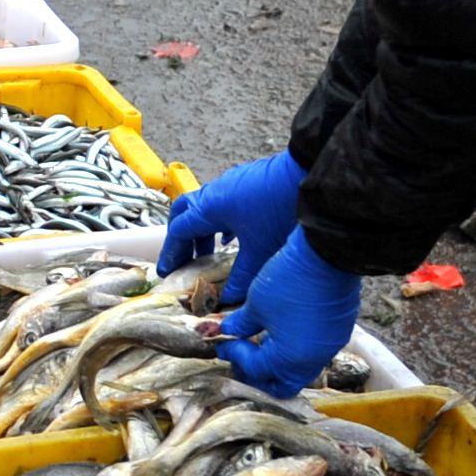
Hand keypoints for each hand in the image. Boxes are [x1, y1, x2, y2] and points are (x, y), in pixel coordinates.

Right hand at [159, 149, 304, 307]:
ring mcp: (230, 184)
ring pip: (205, 207)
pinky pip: (222, 202)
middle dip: (181, 238)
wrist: (308, 176)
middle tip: (183, 259)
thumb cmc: (280, 212)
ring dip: (203, 230)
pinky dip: (220, 222)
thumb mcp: (259, 251)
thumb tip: (228, 298)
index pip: (179, 231)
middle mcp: (214, 193)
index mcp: (210, 208)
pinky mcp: (246, 181)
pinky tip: (232, 237)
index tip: (167, 271)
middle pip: (184, 213)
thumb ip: (241, 277)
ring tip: (209, 254)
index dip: (172, 253)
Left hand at [213, 232, 357, 396]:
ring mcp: (329, 347)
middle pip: (283, 385)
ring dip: (279, 363)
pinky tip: (283, 332)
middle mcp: (312, 361)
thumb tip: (229, 331)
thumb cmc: (288, 282)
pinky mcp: (338, 331)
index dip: (236, 356)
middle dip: (260, 377)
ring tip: (260, 344)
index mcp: (289, 360)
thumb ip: (241, 324)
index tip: (223, 342)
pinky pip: (314, 352)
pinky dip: (296, 350)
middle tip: (242, 359)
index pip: (257, 369)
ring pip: (300, 370)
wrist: (327, 254)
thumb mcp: (257, 303)